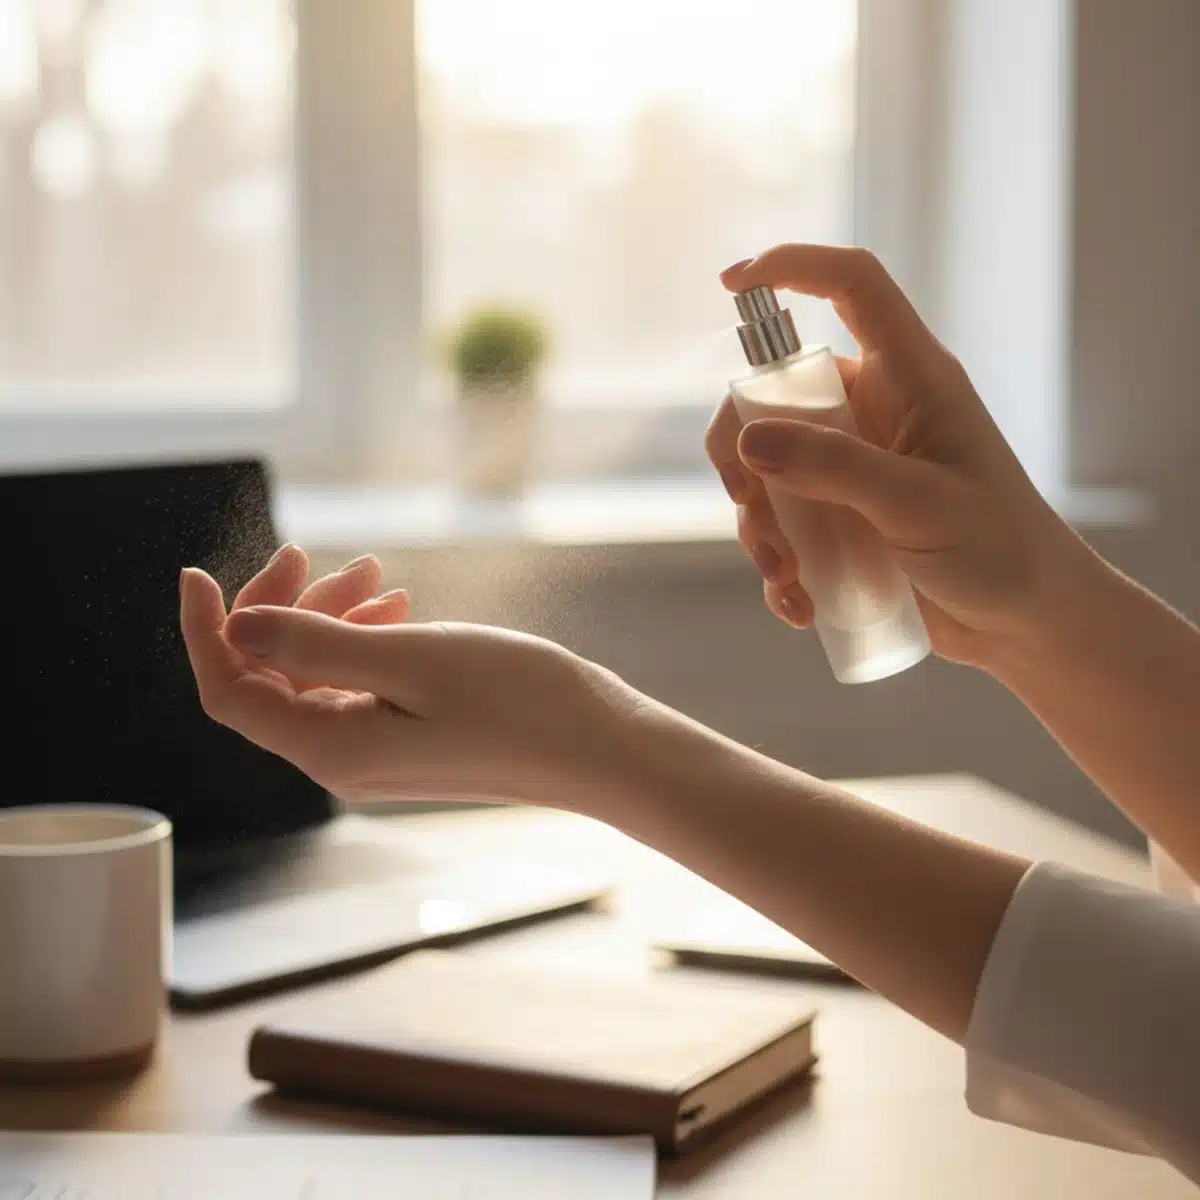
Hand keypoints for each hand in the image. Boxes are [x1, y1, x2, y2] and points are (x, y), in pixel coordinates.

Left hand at [179, 549, 638, 807]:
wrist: (598, 746)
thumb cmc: (514, 700)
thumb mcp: (409, 657)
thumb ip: (314, 645)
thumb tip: (235, 627)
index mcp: (329, 748)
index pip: (229, 691)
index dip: (204, 631)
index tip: (197, 571)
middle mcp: (341, 760)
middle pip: (270, 677)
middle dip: (283, 609)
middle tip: (318, 554)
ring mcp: (375, 753)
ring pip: (317, 675)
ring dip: (331, 617)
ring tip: (378, 573)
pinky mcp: (407, 739)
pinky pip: (357, 684)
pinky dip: (364, 639)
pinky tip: (396, 606)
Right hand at [706, 244, 1087, 668]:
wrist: (1026, 622)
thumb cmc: (1001, 549)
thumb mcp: (919, 504)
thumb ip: (835, 468)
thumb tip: (747, 440)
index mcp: (912, 378)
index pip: (853, 287)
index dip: (794, 266)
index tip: (731, 283)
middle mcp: (876, 413)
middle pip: (777, 394)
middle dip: (743, 451)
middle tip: (746, 500)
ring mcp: (854, 467)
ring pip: (768, 469)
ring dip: (760, 525)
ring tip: (784, 576)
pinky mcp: (843, 520)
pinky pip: (785, 526)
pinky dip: (779, 566)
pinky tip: (798, 604)